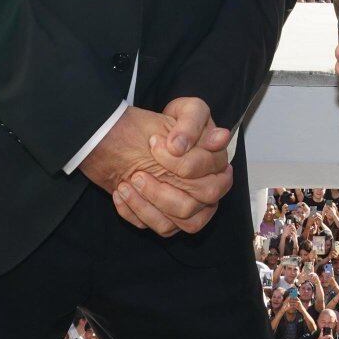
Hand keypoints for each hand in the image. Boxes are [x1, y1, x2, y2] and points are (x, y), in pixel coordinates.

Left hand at [81, 102, 232, 237]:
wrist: (137, 138)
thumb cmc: (166, 124)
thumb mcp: (185, 110)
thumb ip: (195, 122)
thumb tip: (216, 138)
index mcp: (216, 163)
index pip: (208, 173)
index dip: (180, 163)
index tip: (154, 144)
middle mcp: (209, 188)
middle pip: (196, 204)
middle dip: (162, 191)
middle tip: (137, 175)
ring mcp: (193, 207)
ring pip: (182, 223)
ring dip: (148, 206)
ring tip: (126, 185)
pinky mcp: (173, 219)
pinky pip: (162, 228)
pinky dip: (137, 214)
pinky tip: (121, 193)